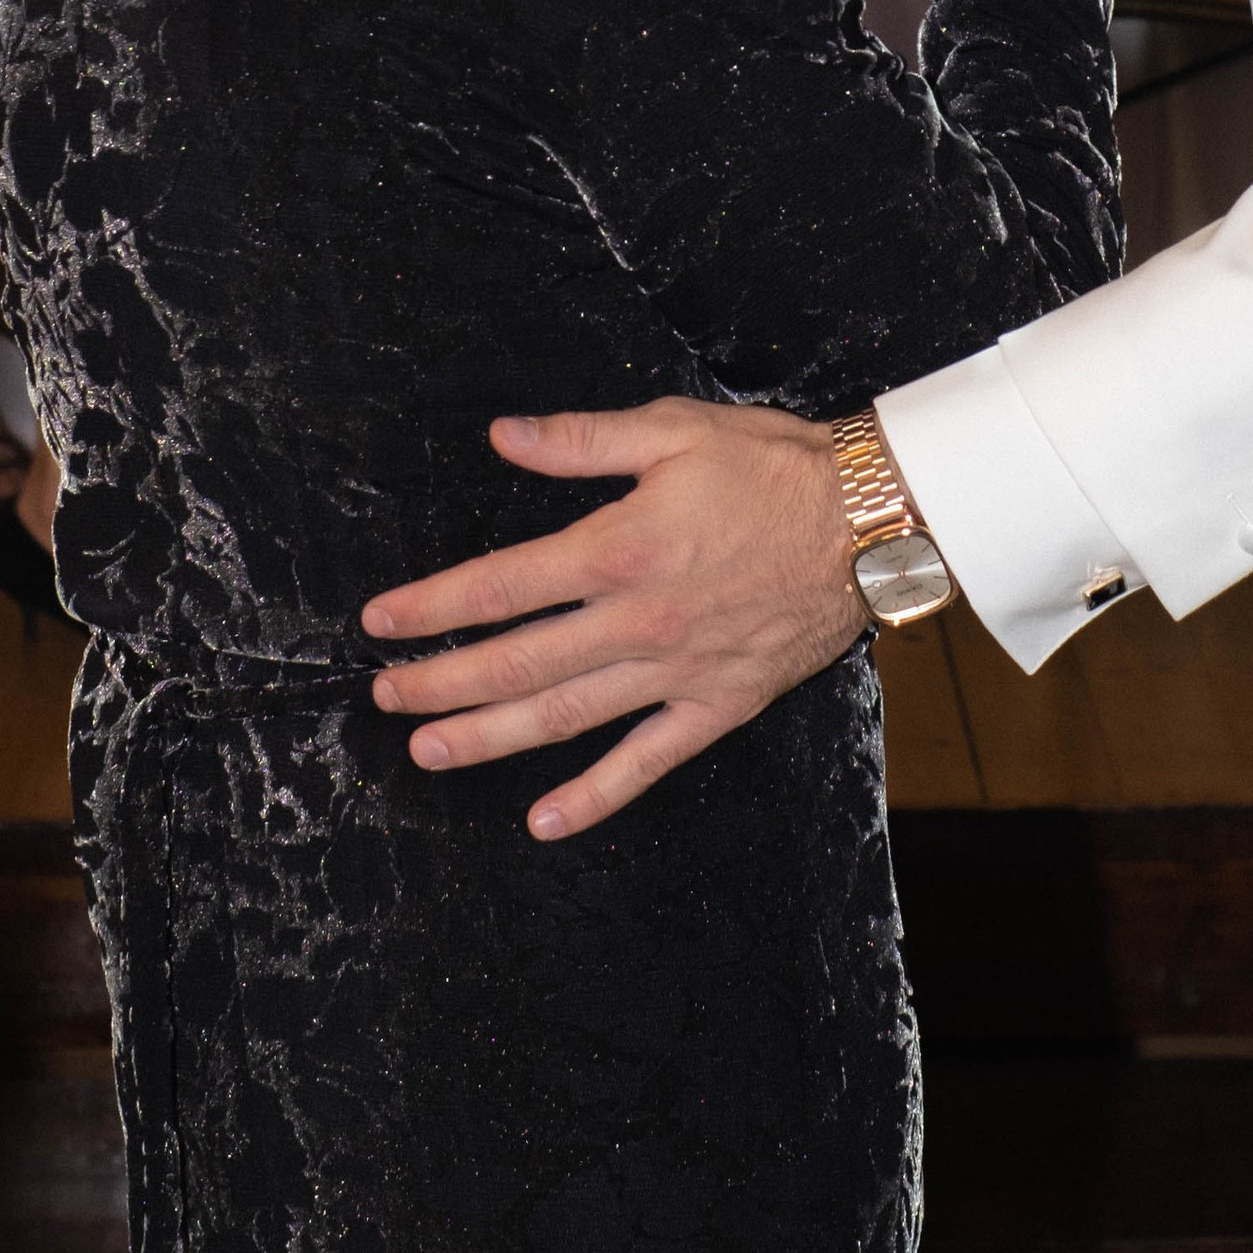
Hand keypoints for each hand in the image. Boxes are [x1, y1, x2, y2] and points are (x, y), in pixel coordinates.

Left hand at [361, 400, 863, 839]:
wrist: (871, 521)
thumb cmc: (772, 466)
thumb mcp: (672, 431)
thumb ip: (580, 440)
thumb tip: (503, 436)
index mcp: (617, 548)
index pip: (498, 585)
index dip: (431, 606)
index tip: (381, 621)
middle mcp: (636, 621)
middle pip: (515, 661)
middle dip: (439, 681)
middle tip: (385, 696)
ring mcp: (675, 671)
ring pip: (563, 716)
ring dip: (489, 738)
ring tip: (429, 750)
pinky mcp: (717, 704)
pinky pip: (646, 762)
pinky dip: (593, 796)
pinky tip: (544, 821)